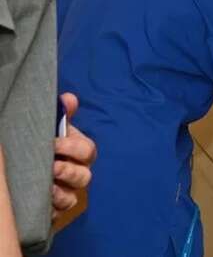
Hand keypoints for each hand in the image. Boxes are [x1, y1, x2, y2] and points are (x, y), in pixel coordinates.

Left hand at [52, 93, 96, 219]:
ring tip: (47, 186)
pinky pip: (60, 212)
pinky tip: (43, 202)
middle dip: (69, 171)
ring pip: (74, 196)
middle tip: (51, 166)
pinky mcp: (56, 209)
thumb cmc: (45, 144)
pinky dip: (53, 208)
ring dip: (62, 191)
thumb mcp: (51, 128)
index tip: (54, 143)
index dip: (74, 147)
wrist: (27, 167)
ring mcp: (68, 192)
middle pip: (85, 176)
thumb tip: (69, 98)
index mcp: (78, 152)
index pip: (87, 150)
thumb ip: (61, 115)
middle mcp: (77, 173)